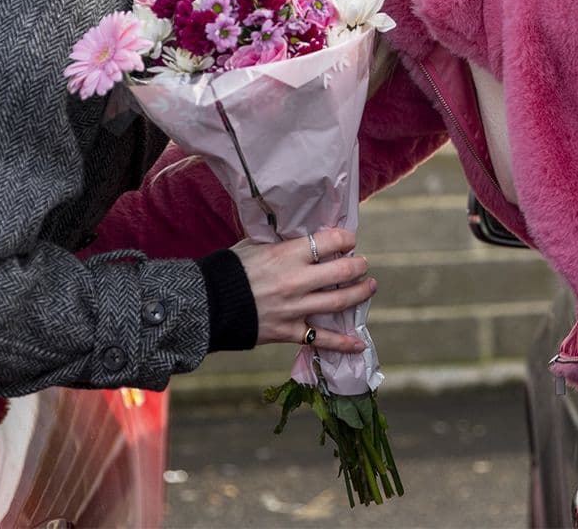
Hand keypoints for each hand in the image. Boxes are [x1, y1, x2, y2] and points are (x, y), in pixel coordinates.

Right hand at [234, 227, 375, 353]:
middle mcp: (296, 280)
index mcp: (287, 254)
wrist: (207, 304)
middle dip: (359, 265)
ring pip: (339, 301)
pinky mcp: (289, 331)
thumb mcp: (253, 245)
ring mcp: (295, 308)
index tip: (349, 239)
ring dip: (360, 294)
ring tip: (369, 287)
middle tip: (363, 264)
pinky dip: (343, 342)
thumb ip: (279, 242)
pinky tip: (359, 343)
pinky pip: (321, 338)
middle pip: (342, 271)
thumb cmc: (229, 270)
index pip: (329, 241)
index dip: (345, 238)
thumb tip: (300, 235)